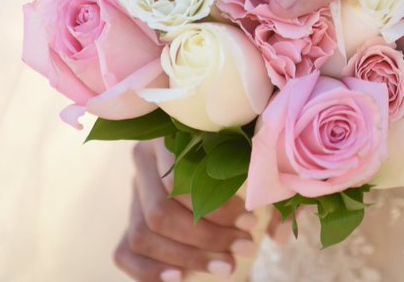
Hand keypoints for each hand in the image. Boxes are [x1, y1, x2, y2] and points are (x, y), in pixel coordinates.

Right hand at [114, 141, 257, 281]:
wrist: (211, 148)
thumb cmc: (234, 148)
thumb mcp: (248, 153)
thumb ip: (264, 187)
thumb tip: (279, 235)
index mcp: (165, 136)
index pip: (176, 180)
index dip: (216, 208)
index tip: (251, 222)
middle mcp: (143, 163)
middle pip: (159, 213)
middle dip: (206, 238)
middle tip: (246, 248)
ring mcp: (132, 194)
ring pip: (142, 235)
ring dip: (186, 258)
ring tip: (227, 267)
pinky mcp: (129, 221)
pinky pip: (125, 253)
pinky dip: (149, 272)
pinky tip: (182, 277)